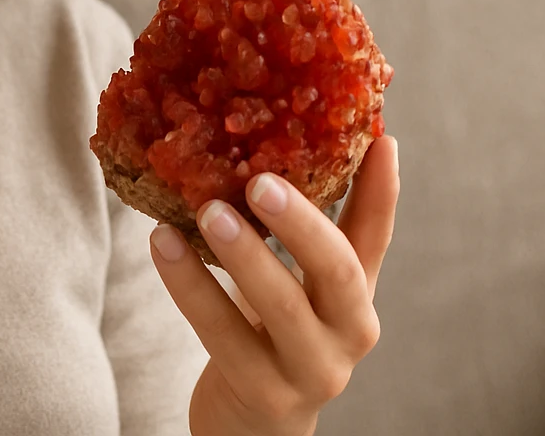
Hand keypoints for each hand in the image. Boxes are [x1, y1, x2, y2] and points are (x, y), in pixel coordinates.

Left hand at [149, 135, 399, 435]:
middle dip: (301, 222)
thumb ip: (295, 233)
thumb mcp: (296, 286)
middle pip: (337, 270)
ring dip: (242, 254)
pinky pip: (222, 331)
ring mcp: (312, 368)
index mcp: (355, 296)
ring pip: (280, 306)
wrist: (253, 426)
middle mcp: (348, 332)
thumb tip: (269, 145)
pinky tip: (162, 242)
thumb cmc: (269, 338)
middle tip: (260, 181)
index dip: (382, 190)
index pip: (376, 236)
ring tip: (206, 210)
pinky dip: (189, 284)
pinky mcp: (265, 391)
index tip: (381, 138)